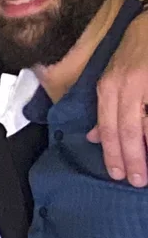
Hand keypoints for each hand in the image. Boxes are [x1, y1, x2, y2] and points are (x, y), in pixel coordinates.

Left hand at [89, 8, 147, 185]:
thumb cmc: (133, 56)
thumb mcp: (112, 80)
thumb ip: (106, 110)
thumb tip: (94, 138)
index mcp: (109, 88)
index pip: (109, 126)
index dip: (113, 152)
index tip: (116, 174)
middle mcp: (125, 86)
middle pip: (128, 130)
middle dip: (132, 158)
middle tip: (137, 180)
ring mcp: (144, 84)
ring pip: (145, 125)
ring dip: (146, 149)